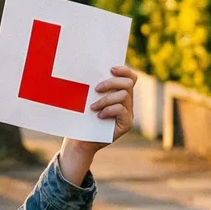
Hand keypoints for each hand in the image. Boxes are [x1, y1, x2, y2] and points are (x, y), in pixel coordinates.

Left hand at [57, 64, 136, 184]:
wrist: (80, 140)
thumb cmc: (81, 117)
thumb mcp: (86, 99)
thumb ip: (94, 87)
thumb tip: (90, 68)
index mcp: (119, 93)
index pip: (130, 77)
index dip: (124, 70)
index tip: (110, 69)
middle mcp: (127, 102)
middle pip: (128, 83)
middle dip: (111, 83)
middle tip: (96, 89)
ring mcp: (128, 113)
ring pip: (124, 95)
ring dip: (106, 99)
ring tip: (92, 107)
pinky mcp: (126, 124)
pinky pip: (122, 110)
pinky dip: (109, 109)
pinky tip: (99, 115)